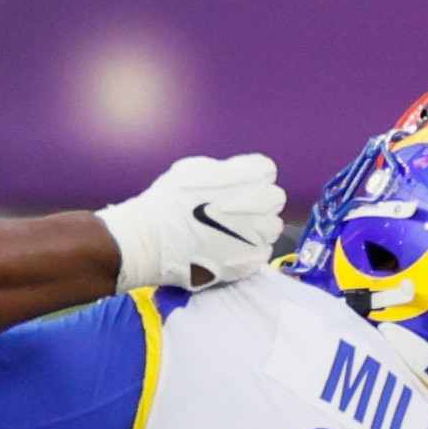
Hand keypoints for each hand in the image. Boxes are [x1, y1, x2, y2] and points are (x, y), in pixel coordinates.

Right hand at [94, 152, 288, 294]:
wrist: (154, 239)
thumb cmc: (168, 201)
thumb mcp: (193, 169)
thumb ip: (222, 171)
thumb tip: (229, 178)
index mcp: (252, 174)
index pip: (264, 171)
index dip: (247, 179)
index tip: (233, 188)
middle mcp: (265, 201)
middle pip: (273, 199)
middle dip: (257, 203)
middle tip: (231, 212)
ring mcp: (261, 233)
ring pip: (271, 228)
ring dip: (256, 229)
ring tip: (229, 235)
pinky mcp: (253, 260)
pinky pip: (261, 253)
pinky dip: (247, 252)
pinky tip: (226, 250)